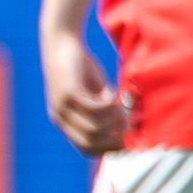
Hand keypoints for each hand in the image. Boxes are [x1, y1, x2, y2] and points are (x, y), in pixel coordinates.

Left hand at [41, 27, 127, 154]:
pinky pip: (95, 109)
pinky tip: (111, 92)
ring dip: (115, 119)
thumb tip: (129, 128)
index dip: (111, 147)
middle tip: (131, 120)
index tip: (130, 135)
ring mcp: (62, 106)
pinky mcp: (68, 92)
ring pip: (95, 128)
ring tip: (122, 103)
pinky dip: (109, 104)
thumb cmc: (81, 69)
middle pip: (91, 144)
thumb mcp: (95, 94)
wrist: (61, 43)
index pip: (88, 150)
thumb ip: (106, 111)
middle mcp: (60, 118)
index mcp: (65, 123)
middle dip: (115, 136)